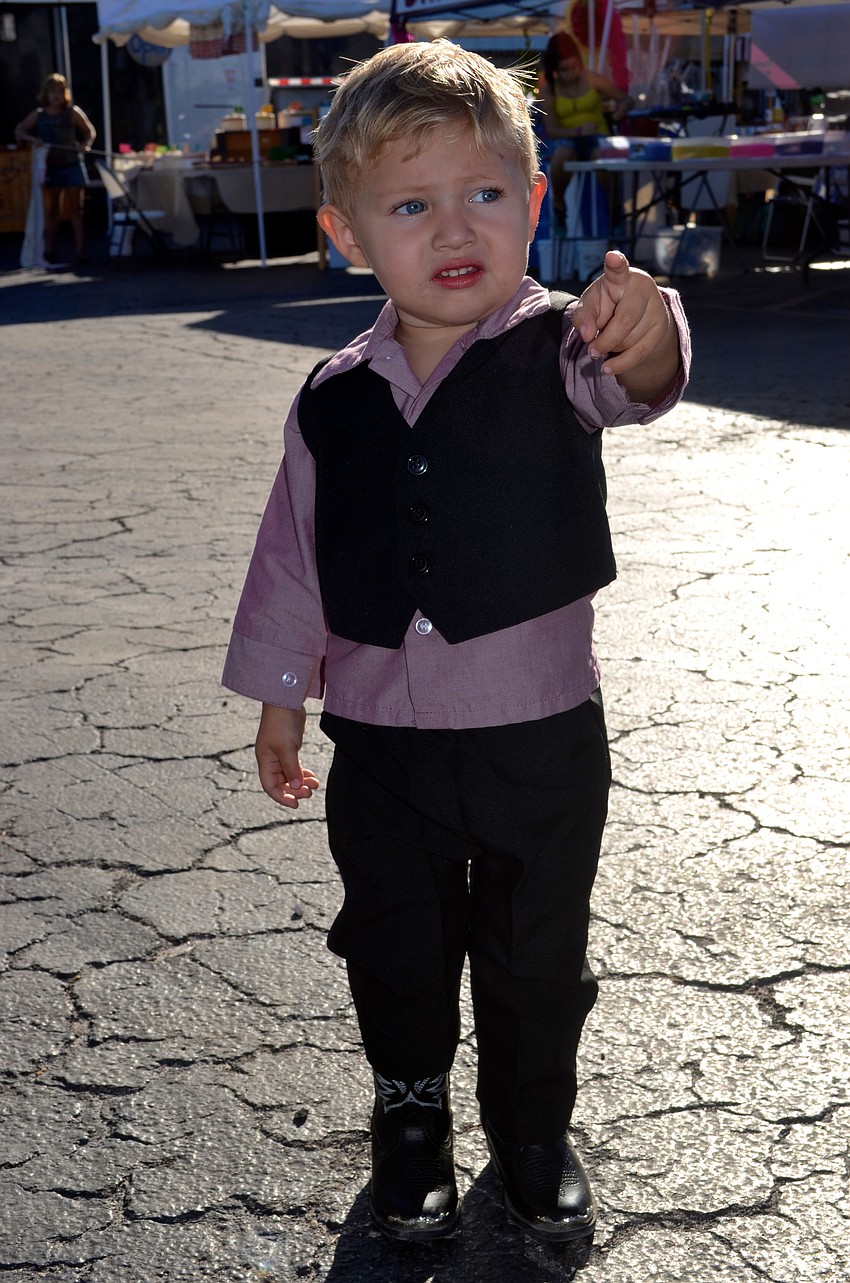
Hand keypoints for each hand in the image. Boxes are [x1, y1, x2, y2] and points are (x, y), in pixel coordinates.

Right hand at [255, 704, 320, 809]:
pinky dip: (303, 772)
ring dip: (302, 782)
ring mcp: (279, 753)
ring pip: (290, 775)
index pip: (270, 786)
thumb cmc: (282, 722)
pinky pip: (295, 766)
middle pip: (281, 783)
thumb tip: (296, 787)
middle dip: (296, 790)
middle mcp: (270, 759)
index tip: (296, 804)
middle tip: (310, 792)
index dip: (282, 798)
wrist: (285, 700)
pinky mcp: (289, 747)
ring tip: (315, 784)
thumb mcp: (287, 747)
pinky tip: (313, 776)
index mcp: (265, 760)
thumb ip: (291, 768)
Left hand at [571, 250, 678, 401]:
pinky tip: (608, 368)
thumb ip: (582, 317)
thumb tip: (586, 336)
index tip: (611, 257)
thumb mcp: (590, 306)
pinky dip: (621, 364)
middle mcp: (643, 287)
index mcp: (620, 277)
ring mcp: (656, 308)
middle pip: (625, 320)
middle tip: (591, 350)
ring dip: (612, 348)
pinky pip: (640, 353)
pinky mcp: (661, 328)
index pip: (618, 270)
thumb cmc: (608, 304)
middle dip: (605, 340)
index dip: (615, 264)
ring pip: (630, 339)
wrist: (635, 315)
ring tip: (607, 342)